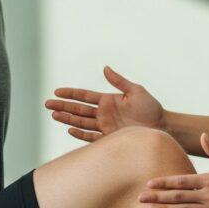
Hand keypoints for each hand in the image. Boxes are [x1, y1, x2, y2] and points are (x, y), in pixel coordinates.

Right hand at [45, 66, 163, 141]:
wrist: (161, 127)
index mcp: (108, 100)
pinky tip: (69, 129)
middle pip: (78, 109)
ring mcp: (105, 127)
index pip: (84, 96)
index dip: (71, 94)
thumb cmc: (151, 108)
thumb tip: (105, 68)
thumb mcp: (136, 91)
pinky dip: (80, 134)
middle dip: (63, 106)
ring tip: (53, 115)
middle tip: (47, 104)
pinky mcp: (109, 139)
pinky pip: (91, 137)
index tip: (57, 91)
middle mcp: (104, 114)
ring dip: (67, 119)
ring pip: (81, 122)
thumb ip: (119, 81)